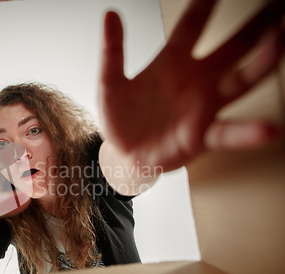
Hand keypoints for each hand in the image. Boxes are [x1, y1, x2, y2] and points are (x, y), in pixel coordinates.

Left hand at [99, 0, 283, 172]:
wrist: (122, 154)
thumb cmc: (121, 118)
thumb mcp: (110, 82)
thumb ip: (112, 50)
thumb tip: (110, 14)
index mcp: (172, 62)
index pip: (192, 26)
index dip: (204, 5)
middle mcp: (195, 81)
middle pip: (233, 47)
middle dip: (257, 26)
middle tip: (278, 5)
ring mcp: (202, 107)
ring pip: (239, 82)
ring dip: (260, 63)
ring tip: (279, 42)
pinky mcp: (200, 136)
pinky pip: (228, 132)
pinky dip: (248, 131)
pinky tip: (268, 129)